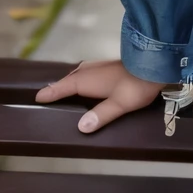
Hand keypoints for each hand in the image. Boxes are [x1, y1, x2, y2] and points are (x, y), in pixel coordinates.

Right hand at [35, 59, 162, 132]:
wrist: (154, 64)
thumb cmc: (136, 85)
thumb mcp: (119, 104)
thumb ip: (101, 115)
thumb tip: (82, 127)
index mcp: (85, 80)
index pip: (61, 88)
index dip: (49, 94)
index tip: (37, 98)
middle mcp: (87, 70)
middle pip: (67, 80)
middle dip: (58, 88)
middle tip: (49, 98)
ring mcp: (97, 66)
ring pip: (77, 75)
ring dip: (70, 83)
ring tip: (66, 93)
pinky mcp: (106, 66)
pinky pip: (86, 73)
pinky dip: (81, 80)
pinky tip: (87, 86)